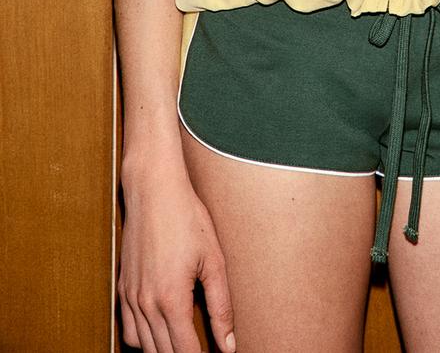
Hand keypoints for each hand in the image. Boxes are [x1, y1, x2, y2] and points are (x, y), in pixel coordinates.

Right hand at [119, 162, 235, 352]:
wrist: (153, 189)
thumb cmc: (187, 218)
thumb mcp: (214, 260)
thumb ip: (221, 306)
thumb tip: (229, 345)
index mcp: (171, 300)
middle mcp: (146, 304)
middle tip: (200, 352)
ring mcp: (130, 297)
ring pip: (143, 347)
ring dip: (162, 352)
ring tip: (181, 348)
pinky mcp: (122, 287)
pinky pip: (127, 330)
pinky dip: (142, 341)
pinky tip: (158, 335)